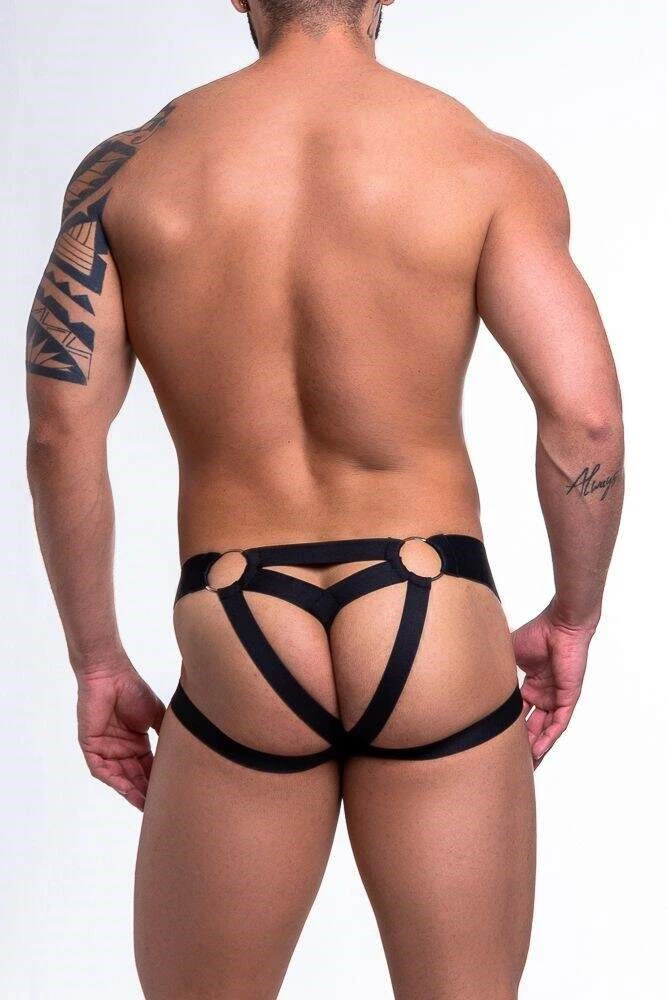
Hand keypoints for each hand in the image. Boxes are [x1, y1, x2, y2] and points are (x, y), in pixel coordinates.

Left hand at [76, 657, 165, 809]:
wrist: (111, 674)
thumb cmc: (132, 689)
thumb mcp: (156, 715)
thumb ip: (166, 733)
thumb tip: (184, 748)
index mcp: (135, 743)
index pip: (148, 768)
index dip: (157, 782)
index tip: (171, 794)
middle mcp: (121, 750)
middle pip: (134, 776)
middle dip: (146, 792)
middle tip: (160, 807)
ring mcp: (105, 749)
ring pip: (119, 777)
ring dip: (131, 791)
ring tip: (145, 804)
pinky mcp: (90, 746)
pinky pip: (101, 769)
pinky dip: (114, 780)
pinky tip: (127, 789)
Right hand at [512, 604, 594, 767]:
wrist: (560, 625)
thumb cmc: (538, 633)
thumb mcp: (509, 654)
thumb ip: (498, 670)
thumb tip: (475, 678)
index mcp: (532, 684)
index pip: (519, 713)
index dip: (510, 727)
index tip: (497, 740)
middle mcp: (544, 694)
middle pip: (532, 726)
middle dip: (523, 744)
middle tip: (511, 762)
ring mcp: (557, 697)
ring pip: (545, 729)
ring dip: (536, 747)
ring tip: (525, 765)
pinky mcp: (568, 697)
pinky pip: (558, 723)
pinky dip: (548, 738)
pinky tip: (537, 751)